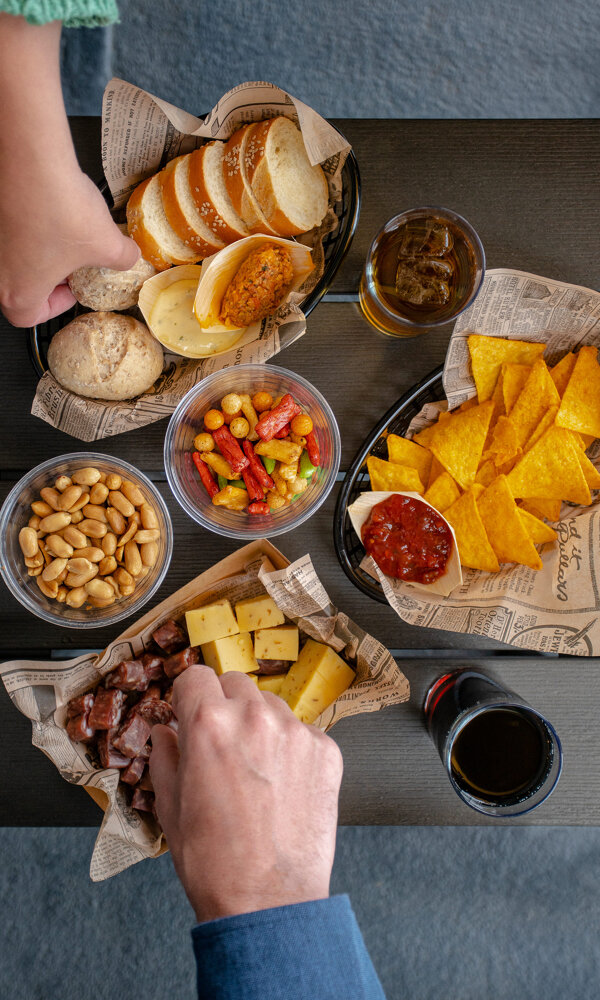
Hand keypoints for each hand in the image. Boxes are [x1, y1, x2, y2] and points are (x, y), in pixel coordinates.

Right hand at [0, 15, 139, 327]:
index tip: (72, 290)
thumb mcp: (107, 243)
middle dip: (48, 277)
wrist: (31, 157)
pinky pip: (9, 230)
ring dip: (39, 250)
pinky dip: (28, 225)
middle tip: (70, 263)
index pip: (27, 317)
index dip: (54, 307)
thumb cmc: (59, 208)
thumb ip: (123, 258)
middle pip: (21, 286)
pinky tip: (49, 208)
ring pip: (14, 256)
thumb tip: (129, 257)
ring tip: (63, 232)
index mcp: (18, 291)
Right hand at [150, 665, 342, 922]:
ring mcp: (295, 732)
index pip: (195, 676)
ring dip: (258, 724)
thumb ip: (165, 757)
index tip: (189, 711)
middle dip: (223, 705)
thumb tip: (165, 734)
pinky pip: (302, 732)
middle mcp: (254, 718)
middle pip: (235, 683)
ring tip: (254, 768)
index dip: (187, 696)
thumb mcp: (170, 807)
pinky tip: (282, 784)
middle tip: (221, 743)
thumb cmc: (216, 863)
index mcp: (208, 724)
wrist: (269, 901)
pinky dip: (290, 748)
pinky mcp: (326, 750)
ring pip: (270, 705)